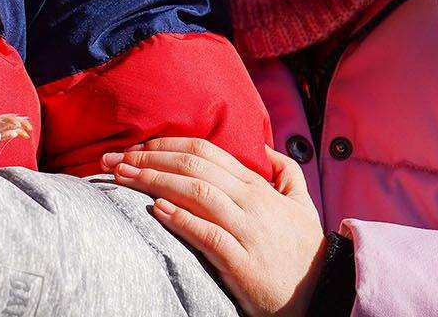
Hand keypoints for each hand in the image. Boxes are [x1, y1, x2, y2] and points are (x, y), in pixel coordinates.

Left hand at [105, 138, 325, 316]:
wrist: (323, 293)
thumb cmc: (304, 250)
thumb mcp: (302, 203)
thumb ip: (286, 171)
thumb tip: (264, 145)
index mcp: (258, 186)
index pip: (206, 152)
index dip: (167, 144)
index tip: (137, 145)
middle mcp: (251, 202)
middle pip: (194, 167)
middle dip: (149, 158)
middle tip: (114, 158)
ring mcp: (247, 231)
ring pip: (197, 194)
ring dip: (154, 181)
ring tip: (123, 177)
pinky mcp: (242, 262)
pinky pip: (207, 235)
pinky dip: (181, 219)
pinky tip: (157, 210)